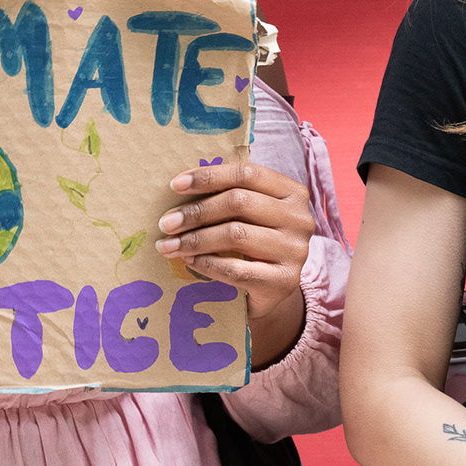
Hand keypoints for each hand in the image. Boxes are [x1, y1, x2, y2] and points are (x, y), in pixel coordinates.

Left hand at [156, 161, 315, 322]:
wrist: (272, 292)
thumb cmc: (254, 245)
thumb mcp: (250, 216)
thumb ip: (229, 196)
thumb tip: (180, 184)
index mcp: (292, 192)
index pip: (247, 173)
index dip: (209, 176)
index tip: (175, 186)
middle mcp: (299, 218)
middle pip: (239, 202)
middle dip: (196, 211)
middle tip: (166, 223)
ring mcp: (295, 251)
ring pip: (236, 235)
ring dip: (195, 239)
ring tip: (169, 245)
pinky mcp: (284, 282)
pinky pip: (236, 269)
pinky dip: (207, 264)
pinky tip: (189, 261)